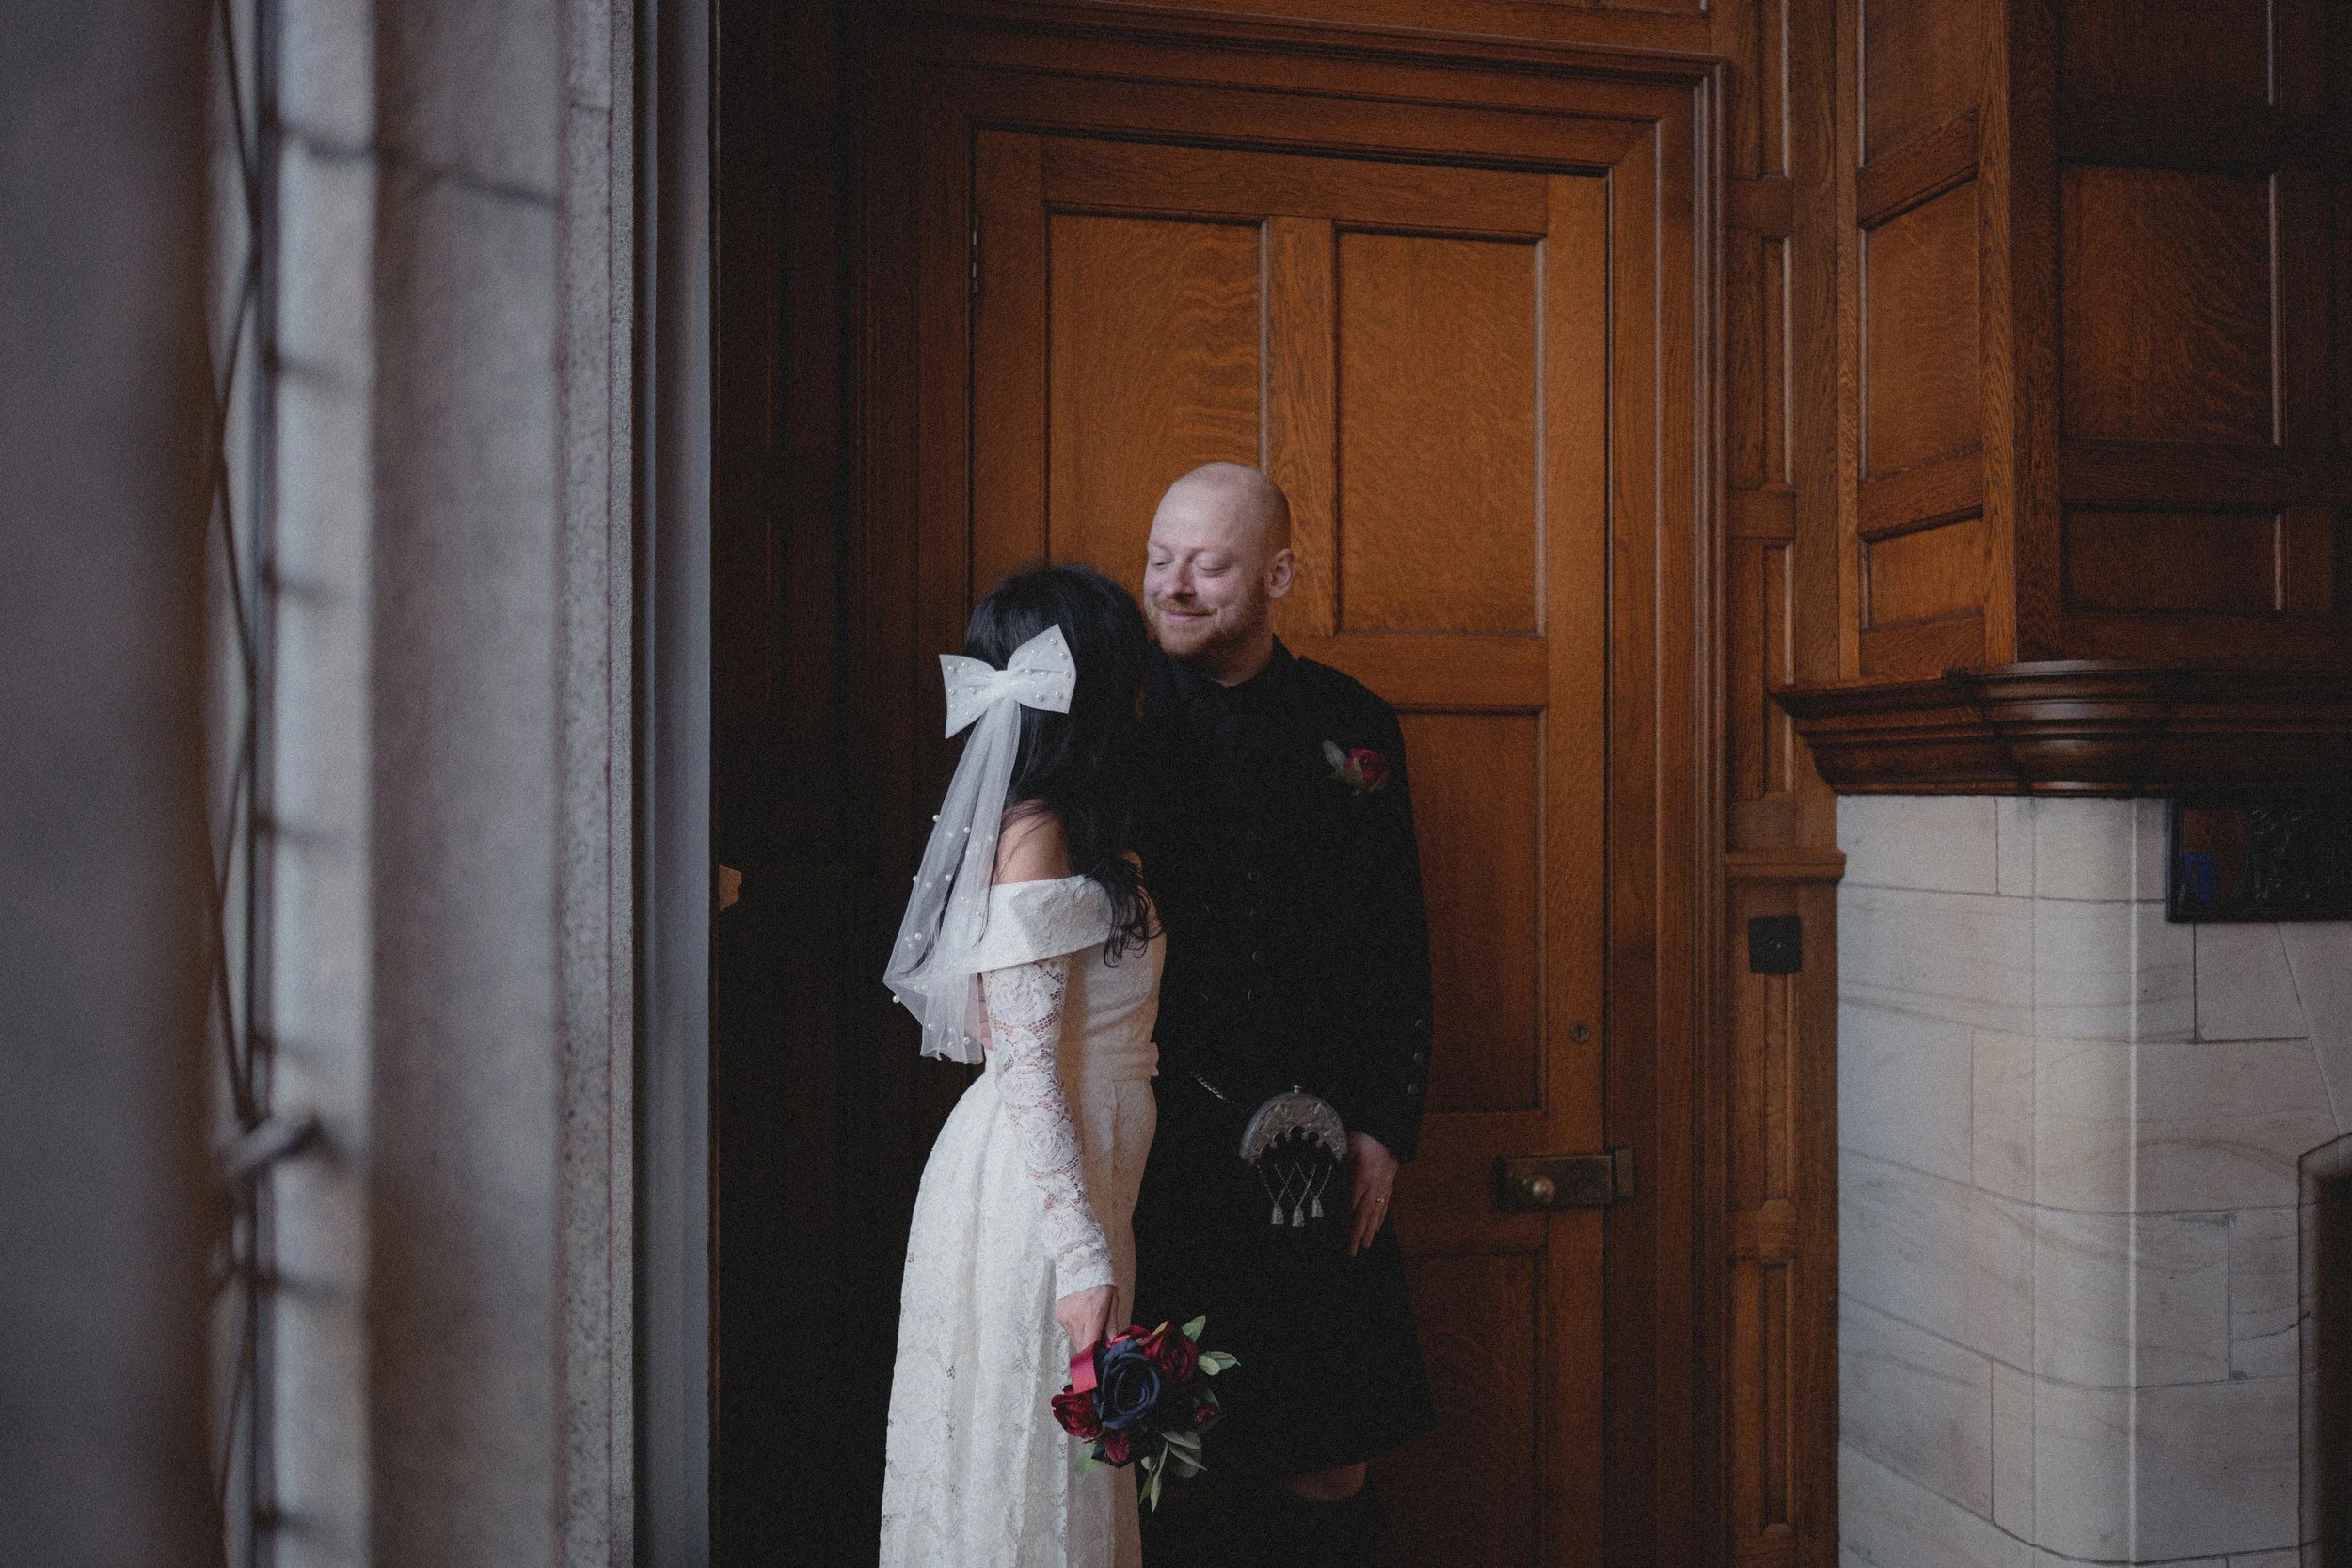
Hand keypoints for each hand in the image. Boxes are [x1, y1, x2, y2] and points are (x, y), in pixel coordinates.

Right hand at [1055, 1283, 1117, 1352]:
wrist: (1081, 1263)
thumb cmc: (1101, 1282)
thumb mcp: (1113, 1301)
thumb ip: (1112, 1325)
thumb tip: (1113, 1344)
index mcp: (1092, 1316)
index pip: (1089, 1347)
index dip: (1094, 1357)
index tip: (1100, 1358)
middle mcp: (1076, 1319)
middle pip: (1081, 1346)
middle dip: (1090, 1348)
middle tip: (1099, 1341)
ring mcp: (1065, 1317)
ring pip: (1074, 1338)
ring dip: (1083, 1337)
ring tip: (1090, 1323)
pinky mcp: (1059, 1314)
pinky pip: (1068, 1329)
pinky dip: (1076, 1328)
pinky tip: (1081, 1316)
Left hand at [1347, 1131, 1397, 1256]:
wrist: (1386, 1129)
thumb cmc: (1364, 1137)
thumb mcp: (1347, 1151)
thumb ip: (1340, 1170)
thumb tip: (1330, 1183)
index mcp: (1362, 1178)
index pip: (1352, 1207)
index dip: (1347, 1224)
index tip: (1342, 1238)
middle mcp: (1374, 1186)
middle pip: (1365, 1215)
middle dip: (1359, 1235)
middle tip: (1353, 1251)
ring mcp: (1384, 1186)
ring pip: (1377, 1213)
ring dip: (1371, 1230)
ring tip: (1367, 1244)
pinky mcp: (1389, 1183)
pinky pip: (1385, 1204)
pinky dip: (1381, 1217)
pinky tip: (1378, 1225)